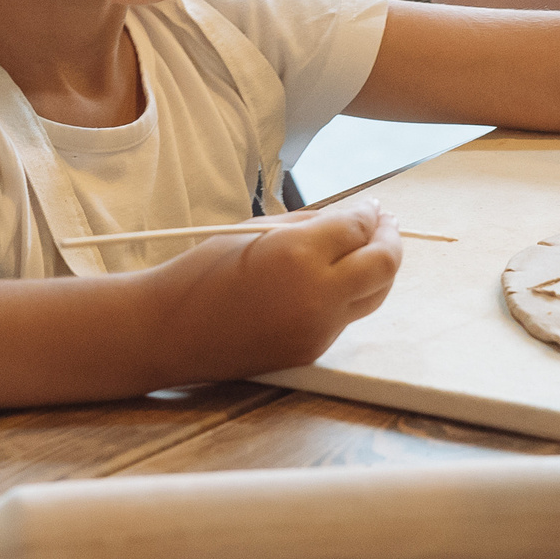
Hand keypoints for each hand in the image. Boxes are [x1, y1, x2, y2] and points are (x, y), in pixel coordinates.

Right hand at [158, 197, 402, 376]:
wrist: (169, 332)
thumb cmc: (203, 273)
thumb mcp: (256, 231)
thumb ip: (309, 225)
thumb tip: (351, 220)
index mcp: (299, 255)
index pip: (359, 228)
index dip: (370, 213)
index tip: (371, 206)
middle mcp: (318, 296)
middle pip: (384, 265)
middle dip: (390, 239)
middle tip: (384, 223)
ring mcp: (318, 330)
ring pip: (373, 295)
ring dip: (377, 270)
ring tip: (367, 249)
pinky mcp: (312, 352)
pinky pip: (346, 318)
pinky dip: (349, 295)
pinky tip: (334, 281)